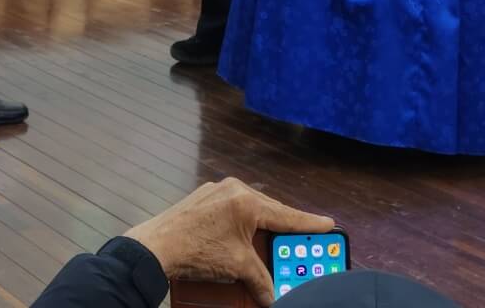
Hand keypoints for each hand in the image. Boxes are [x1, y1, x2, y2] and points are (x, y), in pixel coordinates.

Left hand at [125, 178, 333, 306]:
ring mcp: (216, 191)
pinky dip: (245, 224)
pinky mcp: (203, 199)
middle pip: (270, 210)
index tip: (329, 224)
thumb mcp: (237, 266)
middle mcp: (233, 190)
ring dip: (264, 227)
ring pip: (251, 209)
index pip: (286, 215)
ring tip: (276, 242)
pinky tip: (246, 238)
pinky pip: (234, 209)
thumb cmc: (195, 250)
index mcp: (246, 201)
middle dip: (286, 228)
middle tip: (305, 240)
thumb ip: (261, 278)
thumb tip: (273, 295)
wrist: (155, 246)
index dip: (309, 223)